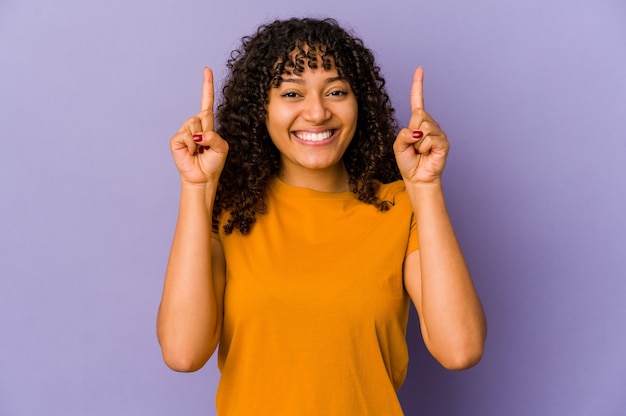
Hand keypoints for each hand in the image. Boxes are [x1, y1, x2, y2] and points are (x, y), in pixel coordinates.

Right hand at [170, 67, 228, 184]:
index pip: (207, 101)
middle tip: (206, 146)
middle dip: (208, 130)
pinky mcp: (176, 140)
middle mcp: (195, 125)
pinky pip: (186, 135)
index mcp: (207, 124)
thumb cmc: (213, 163)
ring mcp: (184, 131)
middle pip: (203, 115)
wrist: (203, 177)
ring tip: (199, 151)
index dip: (207, 86)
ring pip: (194, 124)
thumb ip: (214, 136)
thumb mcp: (222, 147)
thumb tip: (198, 134)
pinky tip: (192, 153)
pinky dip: (192, 145)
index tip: (207, 69)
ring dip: (200, 140)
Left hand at [393, 67, 448, 184]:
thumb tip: (417, 131)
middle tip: (413, 145)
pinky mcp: (443, 142)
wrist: (417, 178)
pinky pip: (429, 139)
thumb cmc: (408, 162)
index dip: (418, 85)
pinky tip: (426, 154)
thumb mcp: (398, 145)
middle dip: (412, 131)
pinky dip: (424, 148)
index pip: (418, 101)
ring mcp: (438, 132)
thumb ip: (403, 134)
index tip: (420, 69)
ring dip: (416, 143)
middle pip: (418, 114)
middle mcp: (429, 124)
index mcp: (417, 122)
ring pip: (423, 127)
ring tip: (419, 151)